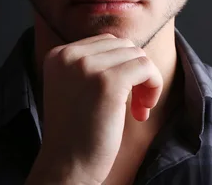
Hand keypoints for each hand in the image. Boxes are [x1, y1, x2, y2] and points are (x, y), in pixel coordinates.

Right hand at [26, 33, 162, 184]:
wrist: (66, 167)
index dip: (121, 67)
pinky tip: (142, 112)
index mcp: (58, 55)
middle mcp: (69, 55)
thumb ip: (91, 64)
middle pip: (123, 46)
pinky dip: (153, 85)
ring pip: (137, 55)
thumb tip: (130, 49)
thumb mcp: (73, 87)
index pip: (105, 42)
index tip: (121, 96)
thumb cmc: (76, 133)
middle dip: (135, 72)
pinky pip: (146, 68)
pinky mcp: (108, 82)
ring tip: (138, 109)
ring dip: (145, 81)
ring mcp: (88, 67)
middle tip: (133, 104)